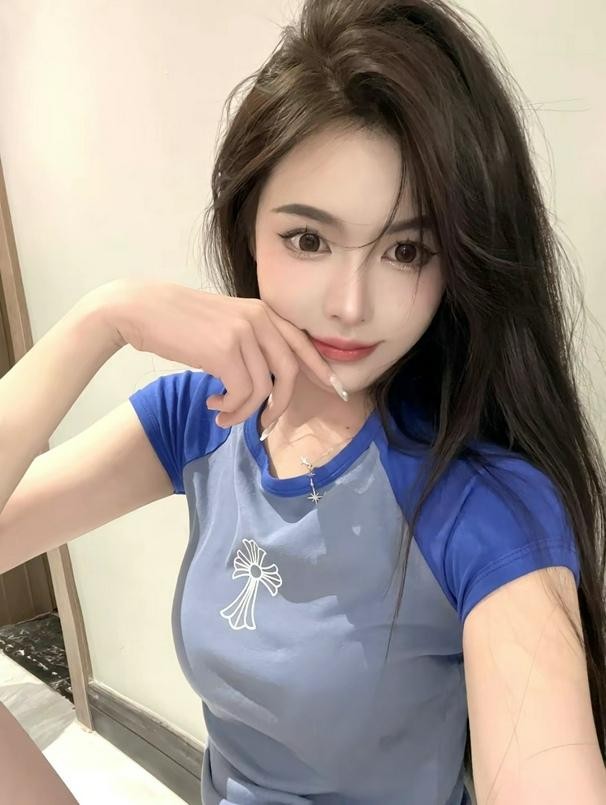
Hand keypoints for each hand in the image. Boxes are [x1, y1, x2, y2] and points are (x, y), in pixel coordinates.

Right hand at [94, 278, 347, 430]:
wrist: (140, 310)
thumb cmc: (179, 322)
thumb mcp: (225, 324)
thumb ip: (251, 343)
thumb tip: (268, 381)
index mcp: (263, 311)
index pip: (302, 344)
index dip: (321, 369)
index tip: (337, 390)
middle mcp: (259, 319)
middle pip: (289, 372)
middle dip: (280, 405)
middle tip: (265, 424)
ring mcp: (243, 334)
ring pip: (262, 389)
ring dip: (245, 413)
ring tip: (224, 417)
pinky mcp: (224, 352)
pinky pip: (242, 394)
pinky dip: (230, 409)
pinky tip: (213, 406)